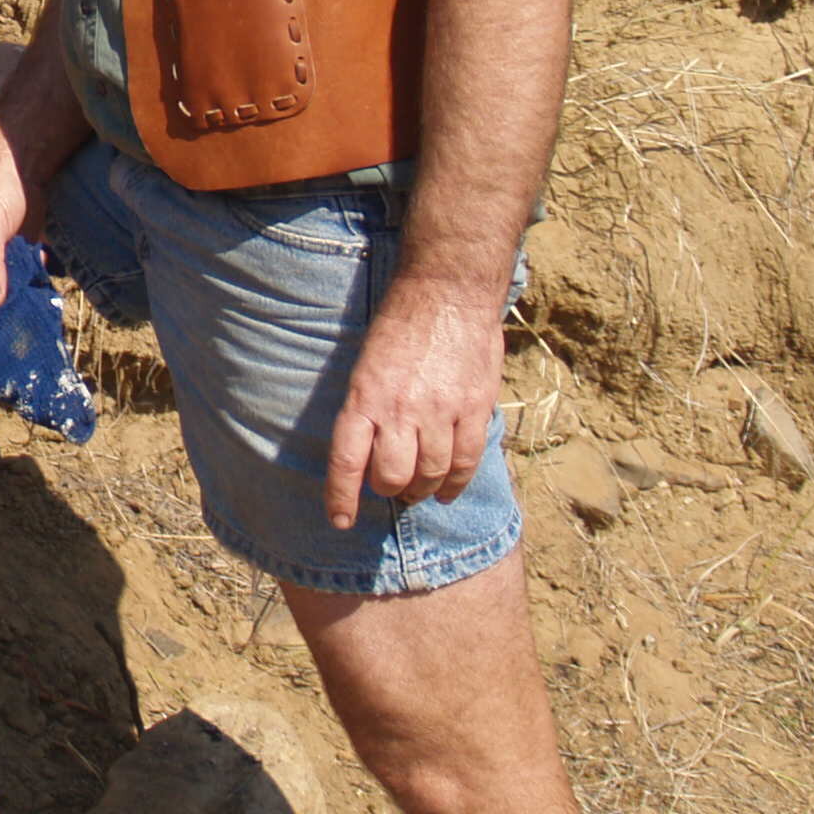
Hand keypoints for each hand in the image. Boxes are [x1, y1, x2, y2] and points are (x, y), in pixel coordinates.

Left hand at [325, 277, 503, 528]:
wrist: (447, 292)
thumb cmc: (399, 326)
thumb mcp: (365, 364)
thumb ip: (366, 409)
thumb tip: (364, 453)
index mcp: (364, 397)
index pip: (347, 462)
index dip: (341, 498)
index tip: (340, 521)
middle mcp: (400, 410)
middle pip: (391, 477)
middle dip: (389, 490)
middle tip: (392, 488)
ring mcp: (440, 411)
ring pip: (430, 475)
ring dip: (422, 489)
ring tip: (419, 489)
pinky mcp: (473, 408)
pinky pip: (466, 461)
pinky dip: (456, 483)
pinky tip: (447, 491)